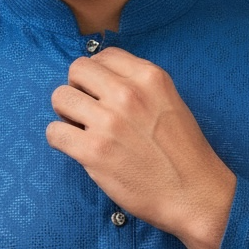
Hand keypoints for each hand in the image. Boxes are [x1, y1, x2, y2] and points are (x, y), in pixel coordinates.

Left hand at [45, 47, 236, 248]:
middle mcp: (127, 94)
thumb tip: (102, 81)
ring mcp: (109, 122)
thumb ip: (139, 86)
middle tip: (86, 110)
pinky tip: (76, 148)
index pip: (104, 55)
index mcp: (149, 77)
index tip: (99, 92)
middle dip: (77, 88)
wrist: (193, 193)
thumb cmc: (182, 152)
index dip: (97, 74)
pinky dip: (60, 139)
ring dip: (65, 113)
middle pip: (76, 70)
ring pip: (59, 97)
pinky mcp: (94, 151)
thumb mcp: (169, 101)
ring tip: (81, 129)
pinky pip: (54, 132)